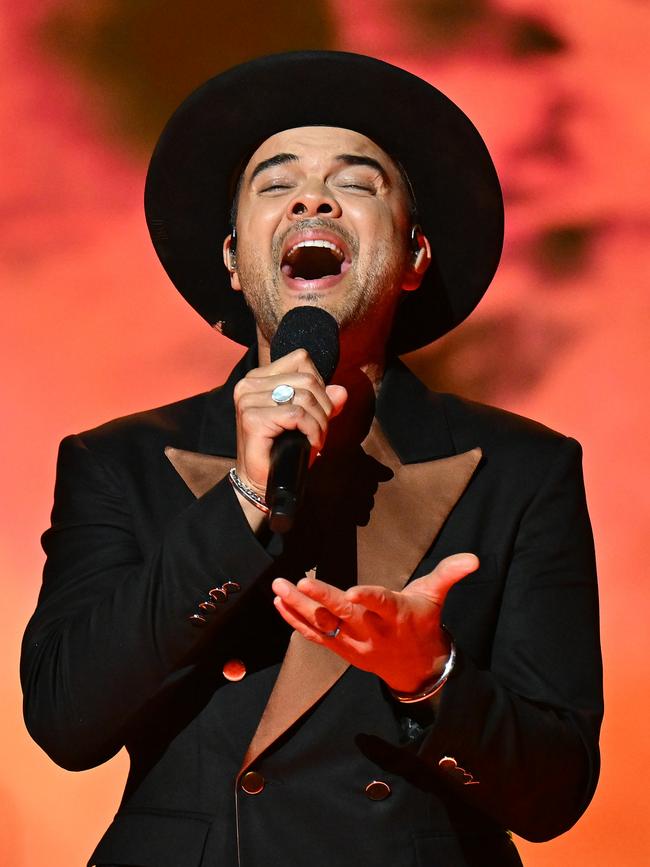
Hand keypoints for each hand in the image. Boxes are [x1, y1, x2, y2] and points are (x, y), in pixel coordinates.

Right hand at [233, 349, 346, 498]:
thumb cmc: (284, 451)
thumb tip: (341, 391)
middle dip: (324, 406)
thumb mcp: (309, 421)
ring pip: (304, 397)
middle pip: (307, 379)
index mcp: (260, 377)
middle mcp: (249, 384)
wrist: (262, 482)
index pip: (301, 360)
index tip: (318, 410)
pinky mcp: (252, 419)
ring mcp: (248, 400)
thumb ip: (325, 403)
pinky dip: (313, 430)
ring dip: (320, 421)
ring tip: (317, 438)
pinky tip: (312, 443)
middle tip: (321, 430)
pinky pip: (298, 414)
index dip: (319, 384)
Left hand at [272, 553, 478, 692]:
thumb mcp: (436, 596)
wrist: (417, 669)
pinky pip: (315, 637)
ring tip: (278, 589)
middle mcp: (373, 631)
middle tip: (298, 581)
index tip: (352, 591)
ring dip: (299, 608)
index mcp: (396, 614)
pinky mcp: (341, 650)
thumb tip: (474, 558)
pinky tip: (279, 604)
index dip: (368, 598)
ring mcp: (354, 644)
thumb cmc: (423, 623)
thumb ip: (449, 573)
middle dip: (320, 599)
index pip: (382, 604)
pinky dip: (295, 622)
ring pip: (324, 627)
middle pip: (344, 615)